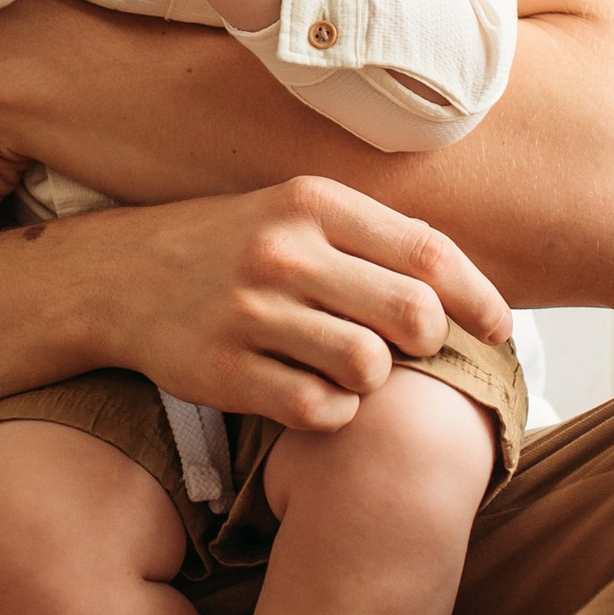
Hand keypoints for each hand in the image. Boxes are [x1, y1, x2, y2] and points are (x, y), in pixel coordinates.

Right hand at [95, 174, 511, 427]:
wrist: (115, 277)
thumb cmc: (232, 247)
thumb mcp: (295, 214)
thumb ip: (374, 239)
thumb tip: (467, 288)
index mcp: (312, 203)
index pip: (428, 254)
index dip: (478, 299)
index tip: (498, 328)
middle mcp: (282, 253)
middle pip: (413, 315)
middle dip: (430, 342)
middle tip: (412, 349)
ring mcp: (250, 313)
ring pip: (370, 368)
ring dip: (376, 378)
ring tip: (351, 366)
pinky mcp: (225, 372)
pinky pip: (320, 410)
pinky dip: (334, 411)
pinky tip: (316, 392)